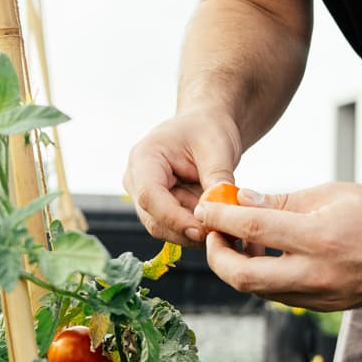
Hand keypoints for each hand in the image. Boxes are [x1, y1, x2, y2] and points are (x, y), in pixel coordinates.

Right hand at [123, 107, 244, 244]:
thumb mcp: (217, 148)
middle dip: (187, 229)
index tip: (201, 230)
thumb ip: (217, 178)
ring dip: (195, 230)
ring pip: (166, 228)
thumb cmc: (208, 130)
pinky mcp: (159, 208)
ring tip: (224, 225)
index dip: (173, 218)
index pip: (150, 196)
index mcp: (144, 158)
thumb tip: (222, 209)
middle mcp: (137, 180)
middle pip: (154, 219)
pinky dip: (197, 228)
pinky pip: (176, 227)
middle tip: (221, 234)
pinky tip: (217, 224)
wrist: (206, 128)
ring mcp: (146, 197)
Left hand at [194, 182, 361, 310]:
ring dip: (239, 268)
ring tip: (239, 240)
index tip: (205, 206)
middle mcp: (320, 274)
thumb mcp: (329, 193)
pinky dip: (264, 277)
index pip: (253, 227)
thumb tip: (239, 201)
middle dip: (218, 255)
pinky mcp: (327, 308)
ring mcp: (324, 298)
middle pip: (244, 276)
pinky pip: (282, 296)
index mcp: (321, 238)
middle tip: (214, 233)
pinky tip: (264, 255)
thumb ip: (281, 201)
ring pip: (260, 291)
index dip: (220, 216)